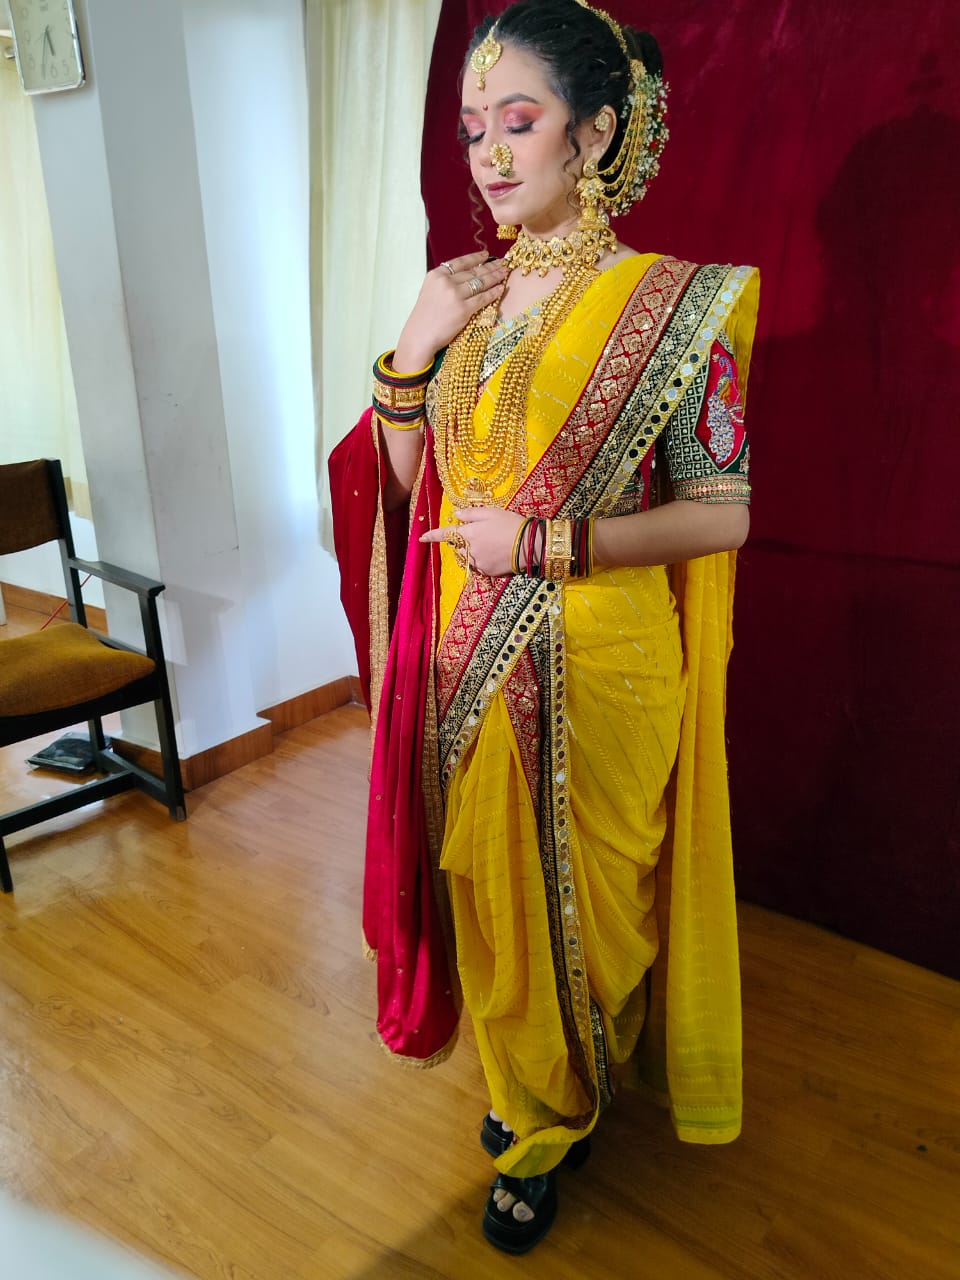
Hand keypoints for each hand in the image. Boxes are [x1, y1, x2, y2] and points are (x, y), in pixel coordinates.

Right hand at [393, 252, 507, 372]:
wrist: (419, 336)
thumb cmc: (424, 317)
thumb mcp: (430, 290)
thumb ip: (445, 281)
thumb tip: (466, 275)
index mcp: (437, 274)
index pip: (461, 262)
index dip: (476, 257)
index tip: (486, 254)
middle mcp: (446, 281)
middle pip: (474, 271)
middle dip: (490, 266)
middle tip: (503, 263)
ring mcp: (455, 295)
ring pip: (481, 283)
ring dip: (495, 277)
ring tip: (505, 273)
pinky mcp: (463, 310)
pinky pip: (483, 298)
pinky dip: (494, 293)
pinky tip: (501, 288)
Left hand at [420, 505, 524, 577]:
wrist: (530, 545)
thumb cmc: (511, 524)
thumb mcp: (491, 512)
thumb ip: (471, 514)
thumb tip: (457, 516)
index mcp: (468, 533)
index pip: (445, 534)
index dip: (432, 535)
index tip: (420, 538)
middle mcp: (469, 549)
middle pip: (459, 546)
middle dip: (465, 541)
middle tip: (484, 534)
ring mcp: (477, 562)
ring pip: (469, 556)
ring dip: (474, 551)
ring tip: (494, 543)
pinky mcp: (487, 572)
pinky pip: (479, 565)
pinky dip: (484, 559)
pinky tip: (498, 553)